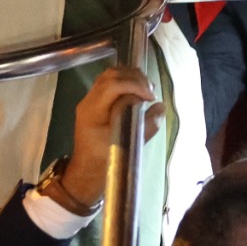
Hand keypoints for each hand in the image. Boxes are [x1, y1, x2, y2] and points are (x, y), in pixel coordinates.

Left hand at [63, 65, 162, 208]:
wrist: (86, 171)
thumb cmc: (103, 162)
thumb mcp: (127, 147)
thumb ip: (146, 127)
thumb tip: (160, 107)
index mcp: (92, 112)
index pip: (113, 85)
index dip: (135, 85)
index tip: (150, 98)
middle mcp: (88, 101)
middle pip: (112, 74)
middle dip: (135, 78)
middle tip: (150, 92)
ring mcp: (90, 99)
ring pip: (111, 75)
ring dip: (131, 78)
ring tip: (146, 91)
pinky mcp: (96, 101)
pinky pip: (111, 82)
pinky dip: (127, 82)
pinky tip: (138, 94)